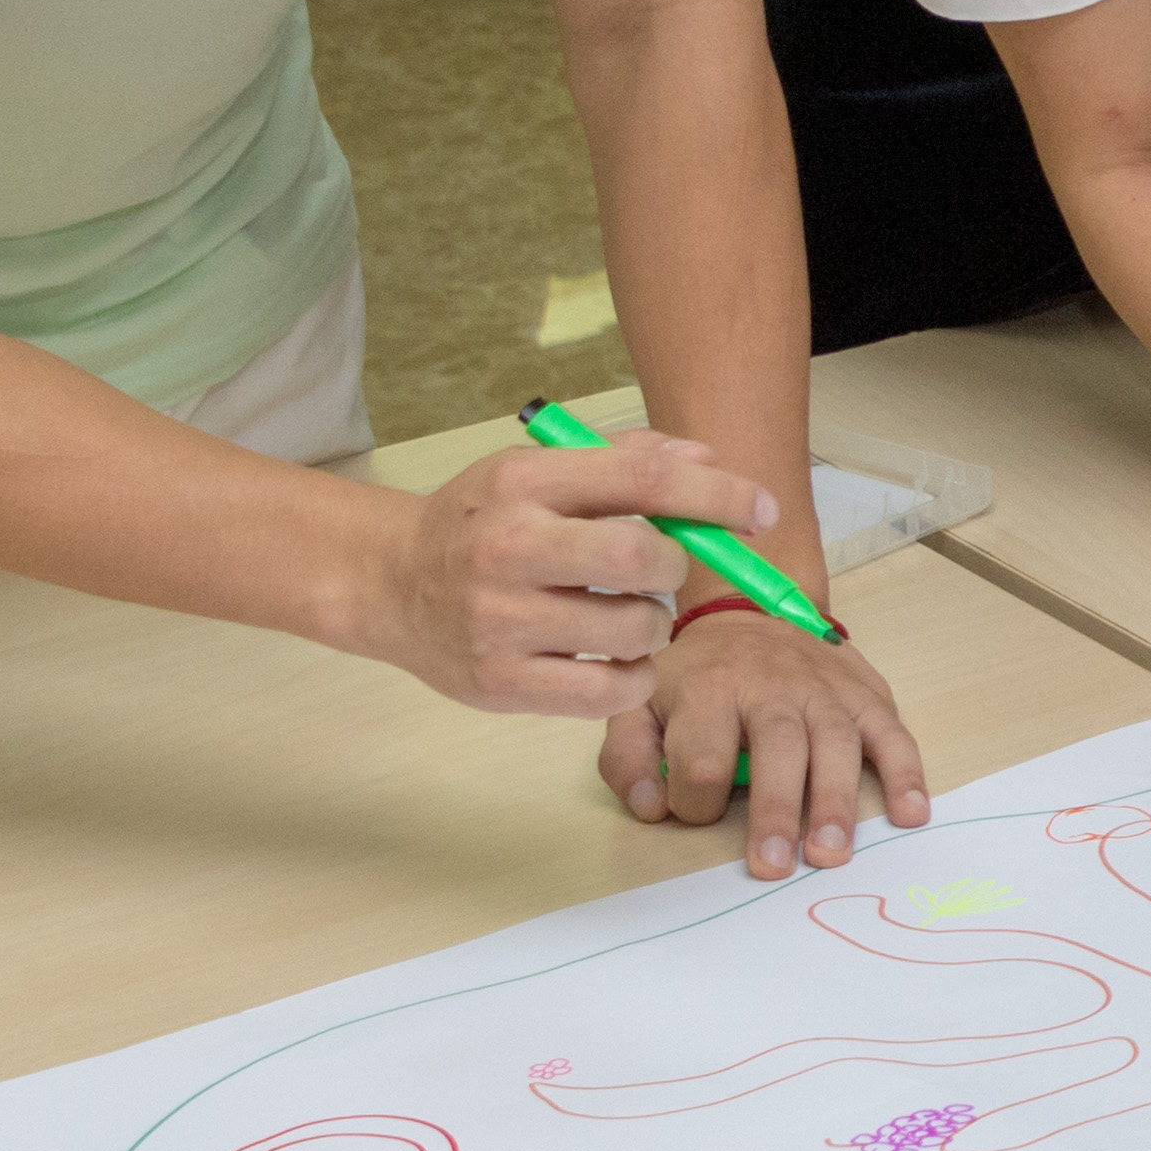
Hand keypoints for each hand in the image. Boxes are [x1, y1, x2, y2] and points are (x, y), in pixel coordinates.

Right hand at [365, 436, 781, 717]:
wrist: (389, 583)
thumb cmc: (483, 522)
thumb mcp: (539, 471)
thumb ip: (626, 460)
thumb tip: (709, 463)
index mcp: (524, 481)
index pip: (642, 479)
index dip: (716, 495)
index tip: (760, 510)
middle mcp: (508, 547)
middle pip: (643, 556)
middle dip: (677, 565)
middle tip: (663, 571)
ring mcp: (499, 619)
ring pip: (635, 628)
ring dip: (655, 625)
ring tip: (626, 616)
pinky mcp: (499, 682)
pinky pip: (610, 689)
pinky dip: (633, 677)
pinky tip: (614, 659)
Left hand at [596, 605, 928, 880]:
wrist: (751, 617)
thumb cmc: (695, 678)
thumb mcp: (639, 705)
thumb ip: (627, 758)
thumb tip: (652, 809)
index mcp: (708, 689)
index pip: (702, 757)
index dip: (694, 800)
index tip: (694, 814)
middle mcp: (771, 685)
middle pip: (777, 748)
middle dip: (776, 808)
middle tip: (775, 865)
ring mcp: (825, 689)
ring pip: (835, 741)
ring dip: (836, 800)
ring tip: (832, 853)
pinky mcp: (866, 694)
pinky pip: (892, 733)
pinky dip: (905, 773)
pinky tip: (910, 814)